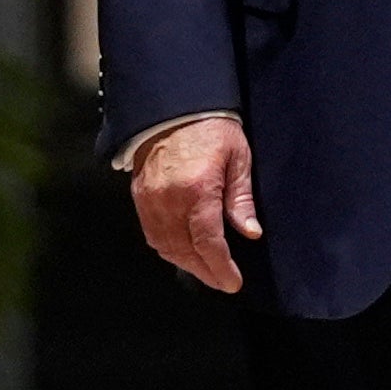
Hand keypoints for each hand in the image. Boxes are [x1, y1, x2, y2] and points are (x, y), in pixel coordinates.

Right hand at [133, 115, 263, 293]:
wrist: (174, 106)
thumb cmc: (212, 128)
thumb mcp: (238, 158)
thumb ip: (241, 199)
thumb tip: (250, 233)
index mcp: (198, 190)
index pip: (208, 243)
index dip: (221, 268)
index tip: (233, 282)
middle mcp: (170, 200)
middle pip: (185, 251)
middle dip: (205, 272)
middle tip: (223, 281)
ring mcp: (151, 200)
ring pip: (166, 247)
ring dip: (186, 264)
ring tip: (206, 270)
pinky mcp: (140, 197)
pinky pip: (152, 234)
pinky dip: (168, 248)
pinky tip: (183, 252)